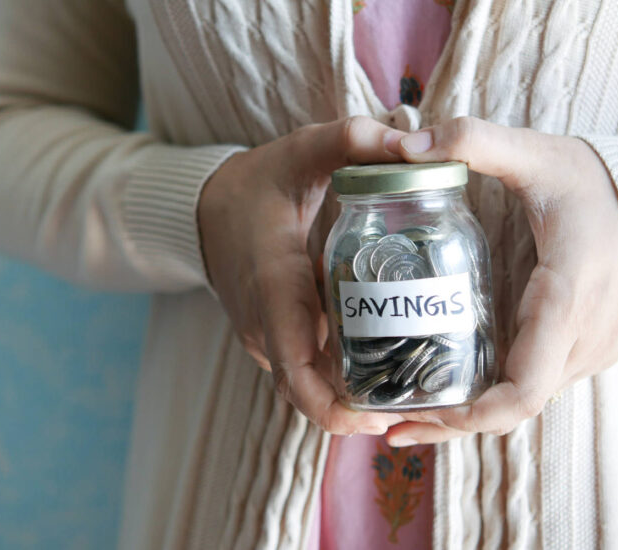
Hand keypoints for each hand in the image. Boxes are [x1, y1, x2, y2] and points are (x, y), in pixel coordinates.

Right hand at [198, 117, 407, 434]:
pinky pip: (302, 366)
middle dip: (356, 409)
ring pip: (306, 383)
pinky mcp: (267, 334)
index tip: (381, 418)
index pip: (296, 370)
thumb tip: (414, 144)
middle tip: (413, 403)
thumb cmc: (255, 183)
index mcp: (273, 286)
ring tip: (406, 385)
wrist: (204, 208)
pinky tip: (377, 359)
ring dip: (349, 394)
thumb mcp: (300, 152)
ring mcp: (262, 334)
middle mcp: (263, 323)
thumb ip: (351, 140)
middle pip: (308, 391)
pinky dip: (335, 374)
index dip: (334, 408)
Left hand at [386, 116, 617, 445]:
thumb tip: (405, 145)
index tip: (418, 415)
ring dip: (467, 414)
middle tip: (387, 423)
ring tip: (404, 413)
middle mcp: (584, 337)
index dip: (472, 415)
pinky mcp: (583, 346)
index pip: (524, 388)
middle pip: (514, 407)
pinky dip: (490, 397)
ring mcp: (589, 348)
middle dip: (452, 421)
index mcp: (567, 298)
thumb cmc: (586, 179)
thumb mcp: (533, 154)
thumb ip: (473, 141)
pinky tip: (447, 393)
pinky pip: (532, 384)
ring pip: (523, 402)